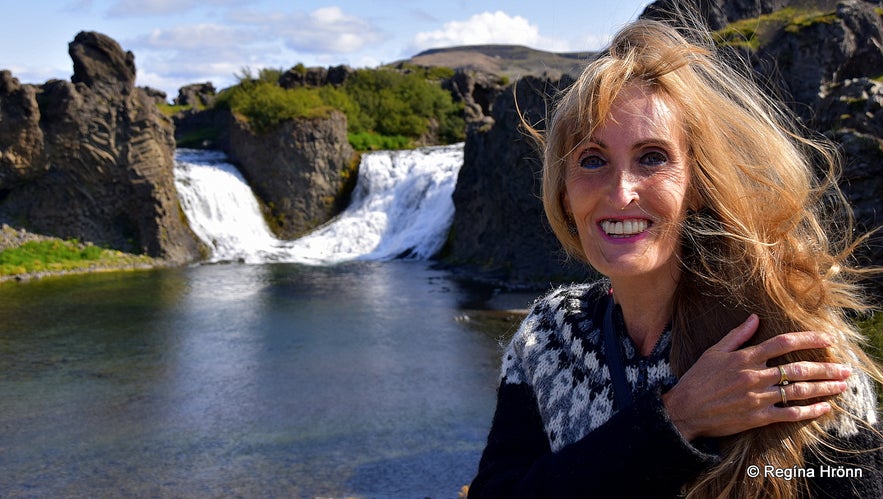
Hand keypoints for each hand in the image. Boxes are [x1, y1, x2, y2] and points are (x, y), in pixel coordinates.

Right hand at [661, 314, 850, 440]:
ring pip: (798, 391)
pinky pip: (790, 413)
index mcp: (745, 357)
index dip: (809, 339)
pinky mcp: (758, 416)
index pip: (783, 343)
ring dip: (824, 388)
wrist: (685, 410)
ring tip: (840, 386)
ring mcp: (758, 397)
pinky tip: (823, 408)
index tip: (827, 339)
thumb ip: (737, 335)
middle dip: (826, 368)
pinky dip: (809, 411)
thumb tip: (755, 318)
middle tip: (845, 369)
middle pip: (798, 368)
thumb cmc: (698, 379)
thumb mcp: (714, 352)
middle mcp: (755, 375)